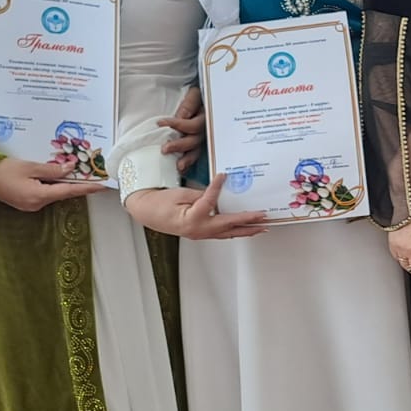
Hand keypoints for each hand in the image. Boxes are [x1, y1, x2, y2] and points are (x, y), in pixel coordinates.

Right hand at [0, 157, 95, 210]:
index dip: (87, 188)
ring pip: (54, 193)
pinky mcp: (25, 201)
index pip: (69, 191)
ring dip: (66, 184)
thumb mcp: (30, 167)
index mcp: (39, 196)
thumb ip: (52, 169)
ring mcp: (30, 205)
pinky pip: (45, 193)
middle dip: (78, 185)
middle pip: (63, 193)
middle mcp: (37, 204)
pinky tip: (60, 177)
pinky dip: (54, 185)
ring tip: (81, 174)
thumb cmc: (2, 170)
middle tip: (95, 176)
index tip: (103, 185)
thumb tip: (71, 169)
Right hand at [124, 174, 268, 238]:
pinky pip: (222, 234)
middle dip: (249, 221)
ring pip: (228, 234)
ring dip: (246, 230)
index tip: (223, 176)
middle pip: (229, 226)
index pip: (210, 202)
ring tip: (262, 227)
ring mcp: (200, 234)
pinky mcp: (200, 234)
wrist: (146, 213)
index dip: (217, 187)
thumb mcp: (180, 194)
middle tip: (264, 216)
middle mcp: (198, 230)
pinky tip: (244, 228)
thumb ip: (201, 195)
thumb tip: (219, 195)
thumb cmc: (159, 203)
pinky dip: (235, 231)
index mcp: (192, 219)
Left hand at [158, 87, 204, 173]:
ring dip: (187, 158)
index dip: (177, 124)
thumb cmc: (196, 95)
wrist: (205, 97)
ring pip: (197, 149)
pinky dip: (188, 162)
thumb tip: (180, 117)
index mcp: (205, 113)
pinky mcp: (198, 144)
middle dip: (180, 145)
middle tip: (165, 149)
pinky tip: (181, 168)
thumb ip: (189, 103)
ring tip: (178, 165)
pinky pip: (196, 154)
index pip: (192, 122)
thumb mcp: (194, 93)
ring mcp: (203, 136)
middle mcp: (205, 127)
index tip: (160, 124)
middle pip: (195, 139)